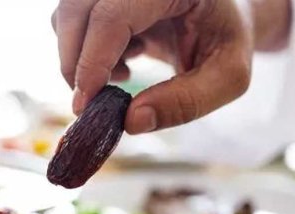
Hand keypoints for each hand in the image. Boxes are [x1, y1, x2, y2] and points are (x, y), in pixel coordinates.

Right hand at [52, 0, 253, 133]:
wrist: (221, 17)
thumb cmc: (226, 41)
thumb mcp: (227, 76)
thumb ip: (186, 102)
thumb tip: (130, 122)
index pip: (112, 14)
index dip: (92, 60)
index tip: (86, 104)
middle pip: (76, 9)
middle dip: (73, 62)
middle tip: (91, 102)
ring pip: (67, 15)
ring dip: (79, 57)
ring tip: (121, 76)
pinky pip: (71, 22)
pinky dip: (83, 51)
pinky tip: (120, 63)